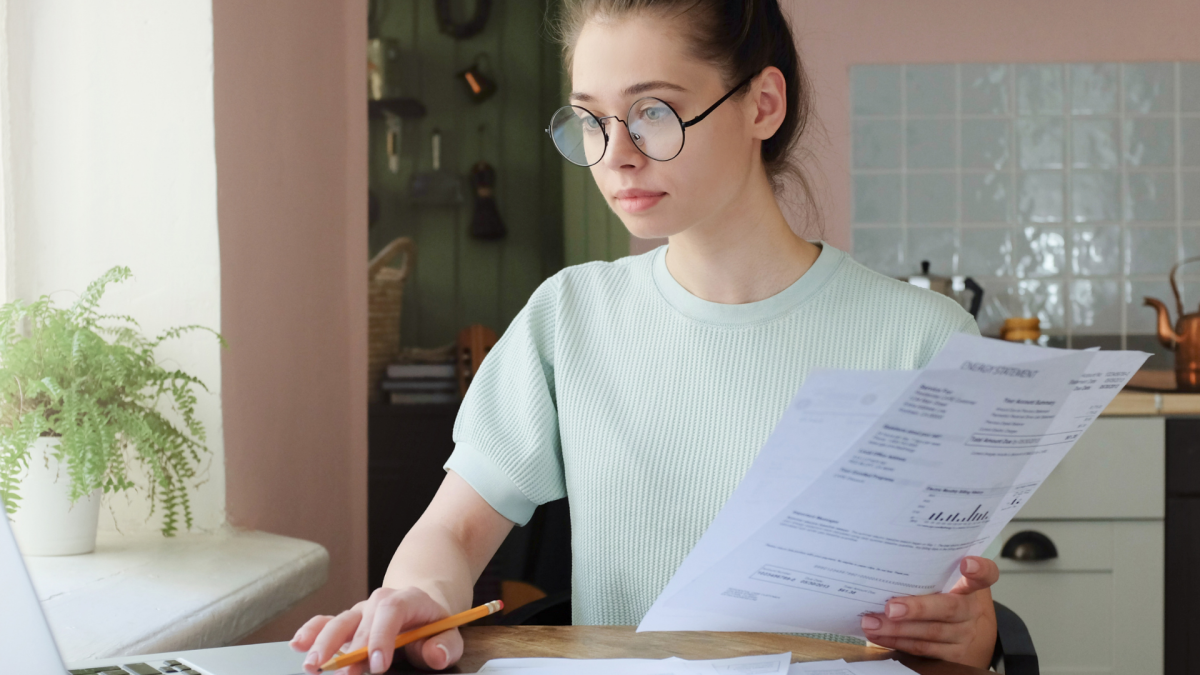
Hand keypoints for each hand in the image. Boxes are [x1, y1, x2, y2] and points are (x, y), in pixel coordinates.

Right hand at [289, 587, 461, 673]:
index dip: (382, 636)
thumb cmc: (432, 627)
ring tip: (313, 665)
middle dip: (352, 649)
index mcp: (408, 599)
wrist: (422, 612)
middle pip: (361, 619)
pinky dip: (310, 632)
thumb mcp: (447, 635)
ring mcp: (360, 612)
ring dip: (323, 643)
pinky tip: (298, 644)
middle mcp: (379, 602)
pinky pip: (325, 622)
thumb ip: (445, 646)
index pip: (392, 610)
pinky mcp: (347, 623)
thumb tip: (436, 655)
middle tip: (346, 673)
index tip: (378, 665)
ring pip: (339, 621)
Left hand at [859, 556, 998, 668]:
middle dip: (917, 609)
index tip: (967, 563)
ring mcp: (964, 635)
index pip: (985, 575)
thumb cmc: (952, 599)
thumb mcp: (952, 583)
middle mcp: (971, 611)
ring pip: (930, 632)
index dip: (979, 570)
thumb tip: (886, 561)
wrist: (972, 635)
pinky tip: (877, 635)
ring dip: (897, 629)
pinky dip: (897, 642)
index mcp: (972, 588)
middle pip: (948, 609)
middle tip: (890, 608)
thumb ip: (931, 572)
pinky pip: (922, 649)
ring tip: (871, 622)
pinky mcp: (953, 656)